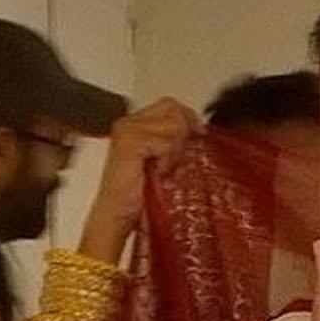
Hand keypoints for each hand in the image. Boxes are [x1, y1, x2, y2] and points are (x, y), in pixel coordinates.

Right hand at [78, 95, 197, 263]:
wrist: (118, 215)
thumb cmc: (140, 194)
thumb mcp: (163, 161)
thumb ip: (175, 141)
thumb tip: (201, 129)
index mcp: (135, 123)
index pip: (170, 105)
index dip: (187, 120)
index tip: (194, 140)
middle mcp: (128, 122)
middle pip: (173, 109)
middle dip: (183, 133)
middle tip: (175, 160)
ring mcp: (127, 130)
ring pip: (174, 124)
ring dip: (175, 150)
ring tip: (163, 169)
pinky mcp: (130, 142)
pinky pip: (166, 142)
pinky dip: (168, 159)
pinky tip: (159, 172)